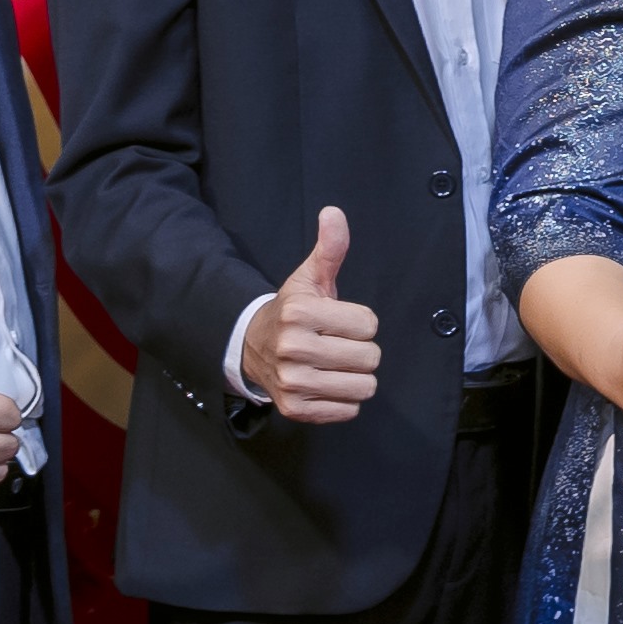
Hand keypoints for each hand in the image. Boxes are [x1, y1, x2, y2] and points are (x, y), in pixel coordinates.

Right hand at [243, 208, 380, 426]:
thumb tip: (334, 213)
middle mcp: (294, 348)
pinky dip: (344, 400)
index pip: (369, 325)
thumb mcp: (309, 279)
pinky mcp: (295, 409)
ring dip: (356, 377)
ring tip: (333, 365)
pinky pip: (349, 410)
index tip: (338, 322)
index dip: (360, 323)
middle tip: (336, 345)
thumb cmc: (292, 312)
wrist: (252, 347)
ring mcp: (292, 382)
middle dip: (360, 351)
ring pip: (365, 387)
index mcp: (300, 312)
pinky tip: (325, 383)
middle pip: (370, 357)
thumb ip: (330, 248)